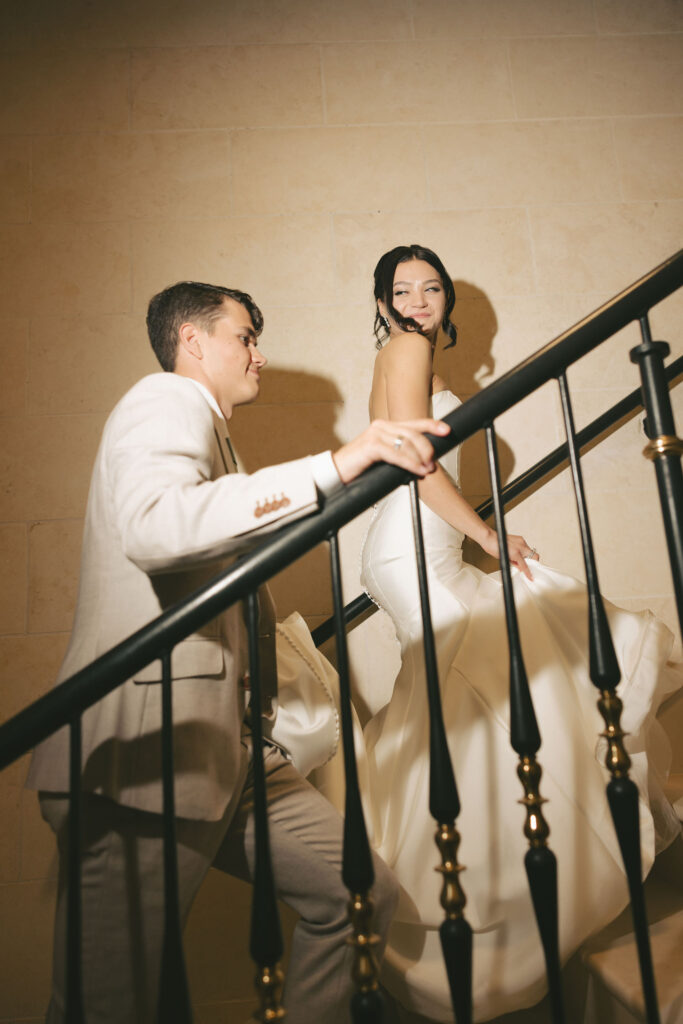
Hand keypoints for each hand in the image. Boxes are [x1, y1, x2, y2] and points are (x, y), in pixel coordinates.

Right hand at [332, 418, 449, 483]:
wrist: (337, 474)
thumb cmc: (361, 468)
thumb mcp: (384, 459)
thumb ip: (400, 456)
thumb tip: (423, 464)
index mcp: (386, 426)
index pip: (413, 423)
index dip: (431, 425)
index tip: (447, 430)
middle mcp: (381, 426)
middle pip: (413, 433)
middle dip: (427, 447)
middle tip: (432, 463)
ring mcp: (375, 434)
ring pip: (406, 443)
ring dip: (420, 458)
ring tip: (427, 470)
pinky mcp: (370, 445)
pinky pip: (396, 454)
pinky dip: (410, 463)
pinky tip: (417, 470)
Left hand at [479, 528, 538, 580]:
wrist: (489, 538)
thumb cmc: (494, 548)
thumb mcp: (505, 559)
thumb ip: (515, 564)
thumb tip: (520, 568)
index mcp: (516, 553)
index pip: (525, 566)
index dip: (528, 573)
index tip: (531, 577)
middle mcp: (521, 546)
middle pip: (535, 556)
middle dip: (532, 562)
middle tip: (528, 566)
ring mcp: (521, 541)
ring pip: (531, 551)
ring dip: (528, 556)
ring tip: (520, 559)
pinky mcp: (520, 538)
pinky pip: (526, 546)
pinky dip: (524, 551)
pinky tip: (518, 553)